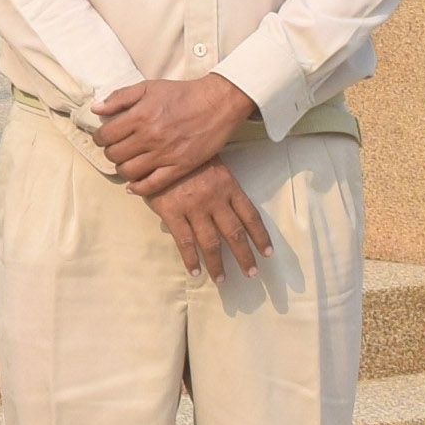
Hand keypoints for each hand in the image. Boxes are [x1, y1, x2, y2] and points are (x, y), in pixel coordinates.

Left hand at [95, 75, 259, 193]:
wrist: (217, 103)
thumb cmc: (183, 94)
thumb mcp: (148, 87)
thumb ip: (120, 97)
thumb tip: (96, 109)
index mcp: (140, 115)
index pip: (105, 136)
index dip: (99, 138)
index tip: (103, 138)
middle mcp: (150, 136)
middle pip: (114, 155)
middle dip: (110, 153)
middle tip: (116, 149)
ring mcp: (165, 154)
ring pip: (129, 172)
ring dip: (122, 169)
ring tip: (126, 163)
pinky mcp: (180, 166)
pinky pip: (152, 185)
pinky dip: (139, 188)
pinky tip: (134, 185)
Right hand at [133, 161, 273, 281]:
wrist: (157, 144)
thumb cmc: (186, 154)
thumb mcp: (211, 162)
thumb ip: (221, 187)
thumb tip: (229, 210)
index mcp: (228, 185)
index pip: (250, 216)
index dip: (260, 236)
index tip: (267, 252)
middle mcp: (215, 199)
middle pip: (235, 234)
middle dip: (245, 256)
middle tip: (252, 273)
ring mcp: (194, 207)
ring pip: (211, 243)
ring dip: (218, 264)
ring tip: (222, 280)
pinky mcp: (172, 212)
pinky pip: (185, 242)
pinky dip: (191, 259)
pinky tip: (195, 271)